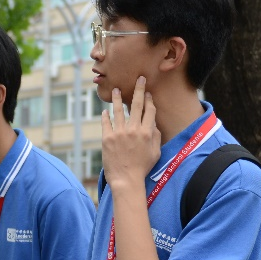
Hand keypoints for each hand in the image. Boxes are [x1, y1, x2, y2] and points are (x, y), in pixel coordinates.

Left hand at [101, 76, 160, 191]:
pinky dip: (105, 116)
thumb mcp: (155, 152)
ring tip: (115, 89)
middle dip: (138, 90)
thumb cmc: (142, 168)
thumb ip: (155, 136)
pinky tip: (104, 111)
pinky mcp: (107, 138)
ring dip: (117, 98)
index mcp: (147, 132)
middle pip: (136, 105)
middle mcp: (134, 129)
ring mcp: (119, 133)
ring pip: (118, 110)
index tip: (148, 93)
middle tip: (139, 79)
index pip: (149, 111)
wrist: (126, 180)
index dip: (149, 100)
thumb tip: (153, 124)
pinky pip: (106, 123)